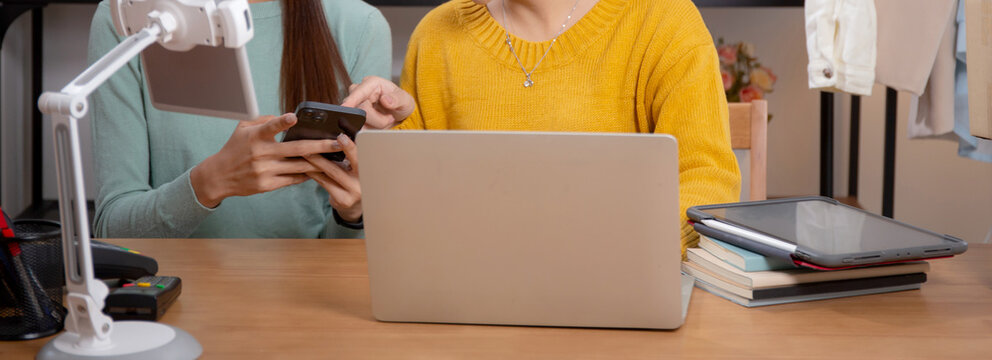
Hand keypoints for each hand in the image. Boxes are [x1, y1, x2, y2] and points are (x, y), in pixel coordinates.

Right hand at [190, 113, 338, 207]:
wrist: (219, 176)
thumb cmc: (235, 148)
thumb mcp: (243, 128)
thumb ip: (264, 120)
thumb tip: (287, 118)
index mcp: (255, 137)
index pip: (269, 127)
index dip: (281, 122)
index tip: (294, 117)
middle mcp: (261, 154)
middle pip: (296, 149)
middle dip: (320, 146)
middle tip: (338, 143)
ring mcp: (265, 171)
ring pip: (299, 166)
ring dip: (319, 163)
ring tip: (336, 159)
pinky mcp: (268, 185)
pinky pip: (293, 179)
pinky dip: (307, 174)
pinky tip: (320, 170)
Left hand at [305, 134, 362, 221]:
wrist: (354, 203)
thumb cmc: (352, 177)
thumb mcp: (355, 162)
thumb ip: (350, 147)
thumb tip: (341, 124)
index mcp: (370, 166)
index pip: (363, 153)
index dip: (351, 146)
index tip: (341, 137)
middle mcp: (366, 179)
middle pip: (351, 162)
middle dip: (334, 150)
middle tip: (320, 141)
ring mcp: (355, 191)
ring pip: (333, 171)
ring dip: (317, 160)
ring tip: (304, 151)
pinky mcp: (343, 199)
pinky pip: (325, 182)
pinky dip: (314, 173)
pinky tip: (305, 167)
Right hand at [341, 76, 414, 128]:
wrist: (400, 117)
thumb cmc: (402, 104)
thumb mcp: (406, 101)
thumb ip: (398, 99)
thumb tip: (385, 99)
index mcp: (372, 83)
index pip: (359, 91)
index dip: (352, 99)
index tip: (345, 107)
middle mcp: (360, 92)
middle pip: (359, 109)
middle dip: (376, 119)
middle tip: (390, 119)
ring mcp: (356, 105)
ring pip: (358, 120)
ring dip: (374, 125)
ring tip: (386, 121)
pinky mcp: (354, 117)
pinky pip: (357, 127)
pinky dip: (369, 130)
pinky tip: (378, 126)